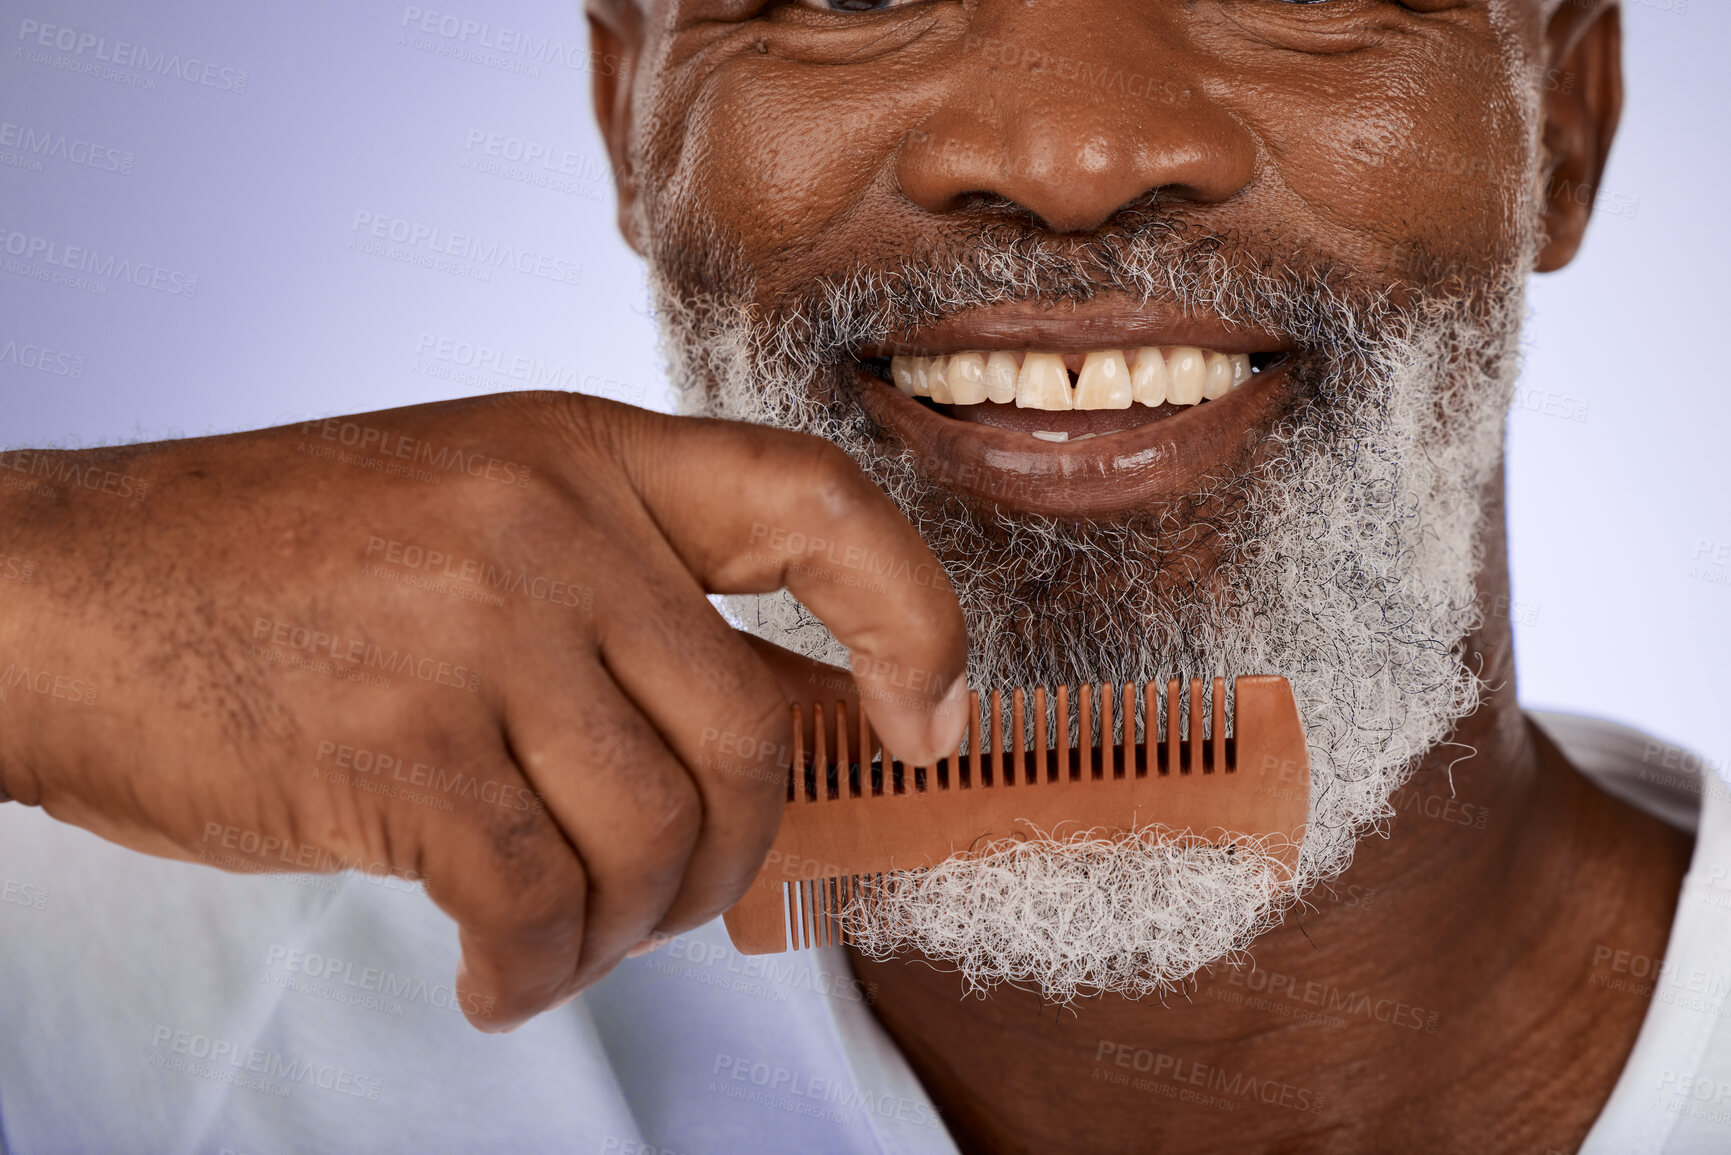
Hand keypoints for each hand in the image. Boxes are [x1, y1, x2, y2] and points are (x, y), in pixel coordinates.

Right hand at [0, 392, 967, 1030]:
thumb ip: (629, 602)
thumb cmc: (276, 575)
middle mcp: (551, 527)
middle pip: (747, 732)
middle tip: (676, 898)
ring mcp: (479, 629)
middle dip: (734, 855)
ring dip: (627, 927)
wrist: (70, 599)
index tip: (930, 717)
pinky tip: (495, 971)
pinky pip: (540, 899)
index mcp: (584, 456)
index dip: (913, 615)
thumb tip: (802, 718)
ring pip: (653, 832)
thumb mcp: (477, 524)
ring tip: (561, 939)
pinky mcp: (404, 745)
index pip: (815, 507)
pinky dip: (535, 969)